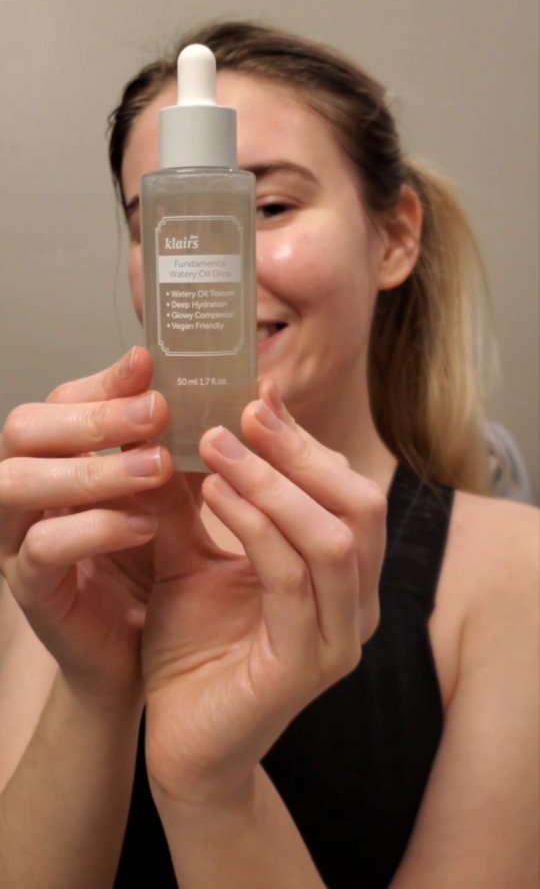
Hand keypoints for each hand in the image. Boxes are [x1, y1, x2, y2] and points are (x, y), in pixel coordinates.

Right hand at [0, 347, 172, 706]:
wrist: (139, 650)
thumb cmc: (152, 565)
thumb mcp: (175, 497)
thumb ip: (192, 449)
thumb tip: (248, 393)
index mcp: (59, 457)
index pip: (62, 399)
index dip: (103, 380)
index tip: (149, 363)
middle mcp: (27, 489)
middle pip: (24, 428)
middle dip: (92, 416)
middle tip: (156, 413)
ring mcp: (18, 537)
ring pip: (18, 482)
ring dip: (91, 469)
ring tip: (157, 467)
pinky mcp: (30, 587)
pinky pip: (41, 547)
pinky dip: (94, 529)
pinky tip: (144, 527)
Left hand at [142, 380, 385, 805]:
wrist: (180, 743)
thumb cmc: (193, 650)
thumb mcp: (190, 558)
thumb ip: (193, 500)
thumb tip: (180, 424)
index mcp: (342, 575)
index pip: (345, 489)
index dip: (304, 439)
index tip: (257, 395)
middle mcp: (357, 603)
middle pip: (359, 504)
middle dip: (301, 452)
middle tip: (243, 414)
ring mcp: (339, 637)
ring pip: (333, 537)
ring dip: (275, 483)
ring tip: (216, 447)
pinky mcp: (305, 665)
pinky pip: (290, 578)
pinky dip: (254, 526)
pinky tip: (213, 494)